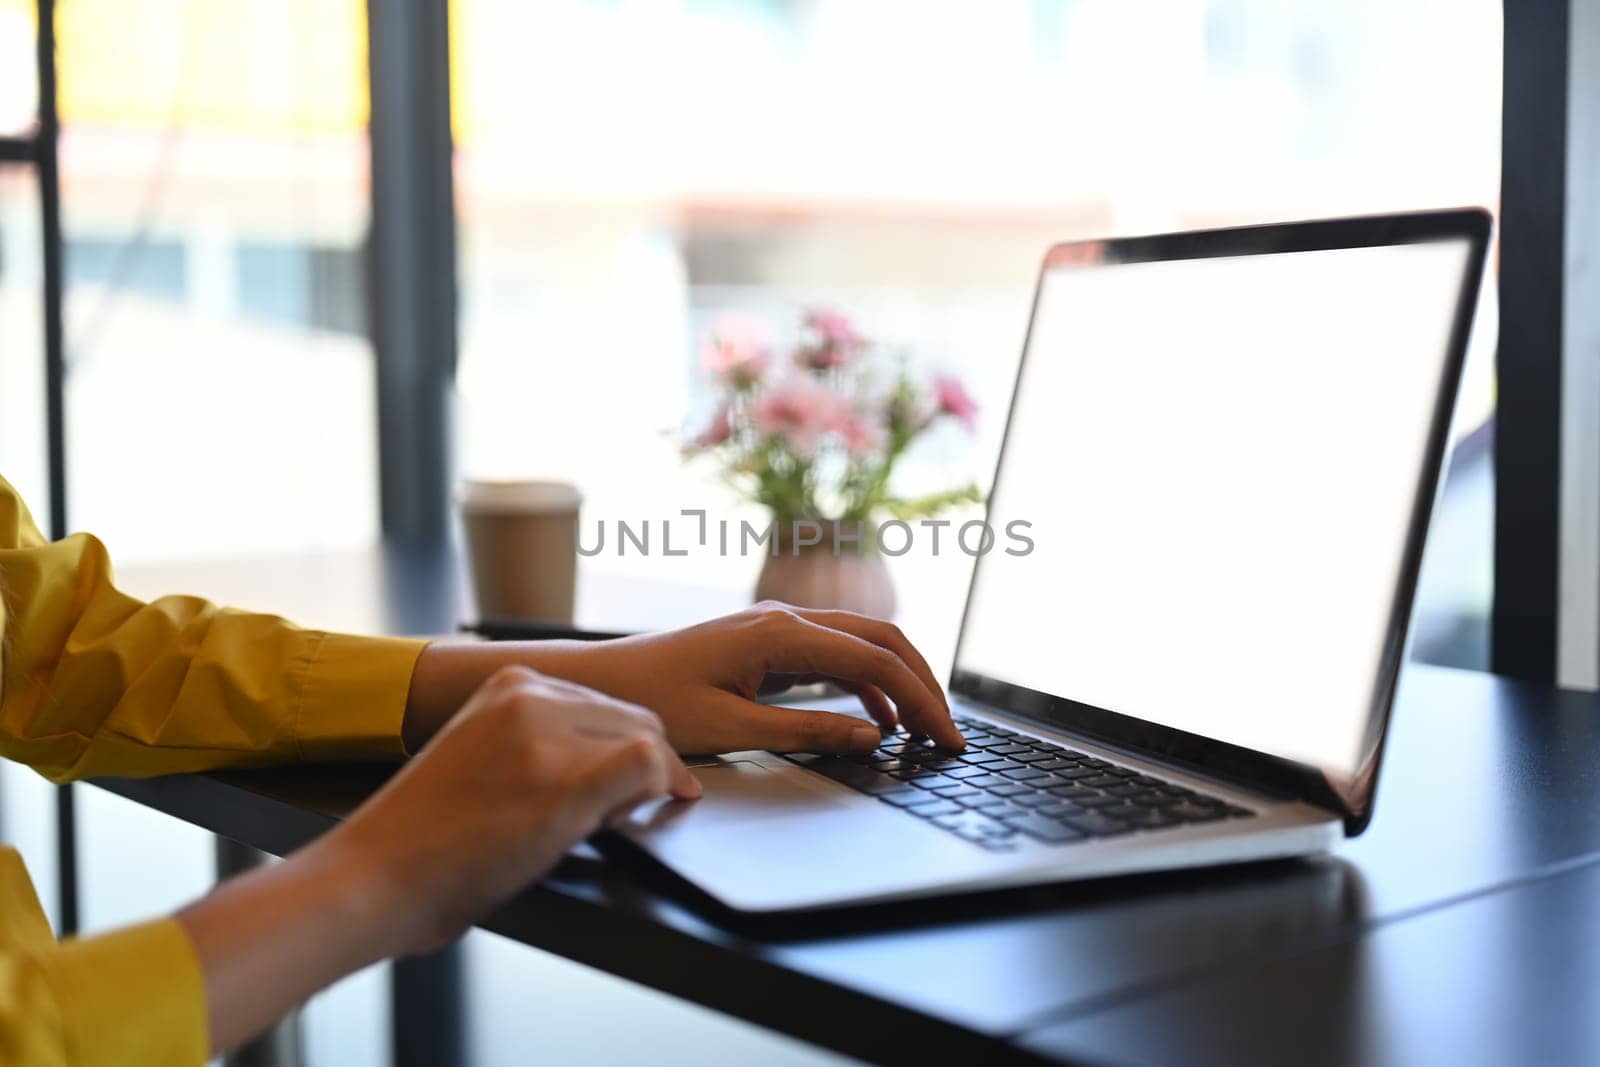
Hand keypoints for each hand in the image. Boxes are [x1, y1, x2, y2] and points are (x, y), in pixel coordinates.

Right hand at [334, 665, 698, 953]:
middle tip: (603, 817)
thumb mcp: (481, 750)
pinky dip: (655, 792)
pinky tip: (615, 822)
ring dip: (638, 790)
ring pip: (649, 744)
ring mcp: (547, 738)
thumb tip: (612, 753)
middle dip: (638, 770)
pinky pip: (650, 767)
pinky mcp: (563, 785)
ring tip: (587, 825)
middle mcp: (532, 696)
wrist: (372, 877)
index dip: (619, 753)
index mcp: (512, 683)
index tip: (613, 791)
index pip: (608, 707)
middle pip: (637, 722)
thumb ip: (538, 737)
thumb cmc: (423, 835)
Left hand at [552, 602, 963, 753]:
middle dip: (925, 685)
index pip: (877, 661)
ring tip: (926, 730)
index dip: (922, 701)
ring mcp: (777, 627)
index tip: (947, 739)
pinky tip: (879, 719)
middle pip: (882, 639)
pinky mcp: (768, 644)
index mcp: (779, 633)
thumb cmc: (651, 703)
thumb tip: (871, 737)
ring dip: (900, 682)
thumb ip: (805, 733)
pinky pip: (835, 656)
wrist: (598, 683)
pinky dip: (867, 683)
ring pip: (863, 643)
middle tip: (950, 734)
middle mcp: (785, 618)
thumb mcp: (730, 730)